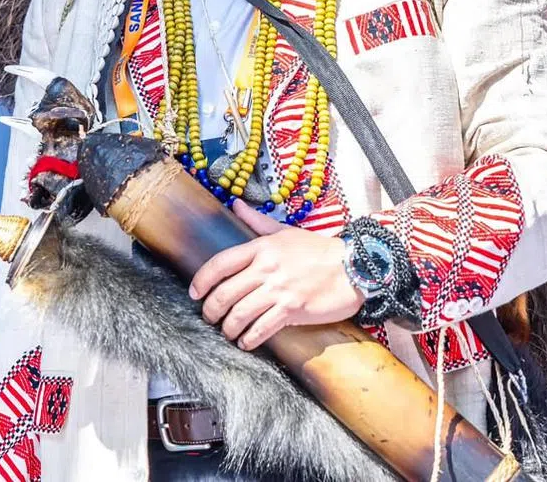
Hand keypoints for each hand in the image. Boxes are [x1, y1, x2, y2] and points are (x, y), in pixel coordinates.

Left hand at [188, 200, 365, 350]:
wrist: (352, 267)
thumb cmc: (318, 250)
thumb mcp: (285, 230)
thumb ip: (257, 221)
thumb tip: (235, 205)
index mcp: (262, 247)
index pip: (220, 263)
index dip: (202, 280)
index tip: (194, 293)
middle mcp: (266, 268)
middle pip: (225, 293)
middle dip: (210, 310)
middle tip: (209, 317)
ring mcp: (279, 290)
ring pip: (240, 314)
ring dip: (228, 327)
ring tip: (227, 331)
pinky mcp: (292, 310)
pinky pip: (261, 329)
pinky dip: (249, 339)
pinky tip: (246, 341)